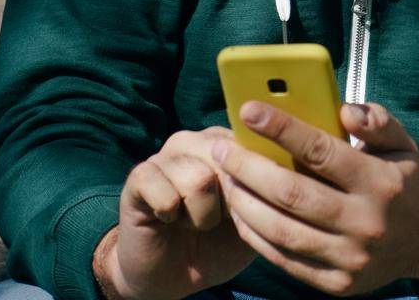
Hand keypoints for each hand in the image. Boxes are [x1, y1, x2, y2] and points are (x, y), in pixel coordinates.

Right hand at [94, 126, 248, 299]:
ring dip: (201, 217)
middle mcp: (195, 140)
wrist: (169, 277)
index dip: (254, 182)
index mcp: (225, 144)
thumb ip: (265, 194)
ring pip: (199, 180)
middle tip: (216, 221)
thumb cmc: (215, 245)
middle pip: (226, 159)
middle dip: (228, 203)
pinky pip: (165, 194)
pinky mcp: (138, 176)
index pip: (250, 145)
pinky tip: (167, 221)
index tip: (245, 208)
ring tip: (191, 222)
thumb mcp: (251, 222)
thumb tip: (279, 171)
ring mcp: (165, 155)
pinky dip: (170, 217)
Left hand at [210, 97, 418, 293]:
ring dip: (245, 204)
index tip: (249, 109)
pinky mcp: (337, 285)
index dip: (281, 129)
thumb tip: (343, 109)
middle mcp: (365, 223)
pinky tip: (241, 212)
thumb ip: (375, 120)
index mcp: (380, 182)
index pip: (321, 151)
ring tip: (225, 178)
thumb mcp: (401, 142)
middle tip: (222, 146)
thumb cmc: (402, 179)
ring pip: (283, 232)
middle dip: (250, 168)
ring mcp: (350, 259)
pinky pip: (286, 260)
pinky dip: (257, 237)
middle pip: (293, 194)